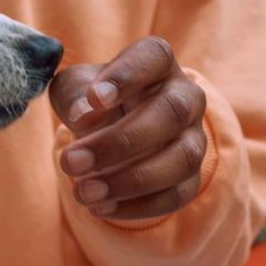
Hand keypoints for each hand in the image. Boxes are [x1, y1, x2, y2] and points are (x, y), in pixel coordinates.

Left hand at [48, 37, 206, 221]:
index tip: (94, 98)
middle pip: (170, 113)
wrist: (113, 129)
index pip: (153, 57)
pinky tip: (100, 208)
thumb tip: (84, 114)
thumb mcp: (74, 89)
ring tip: (84, 192)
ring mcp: (194, 138)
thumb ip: (75, 95)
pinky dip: (138, 206)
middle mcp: (185, 96)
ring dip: (130, 180)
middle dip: (119, 142)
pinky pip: (176, 195)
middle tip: (71, 162)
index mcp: (157, 62)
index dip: (126, 76)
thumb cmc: (92, 100)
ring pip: (181, 159)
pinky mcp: (190, 176)